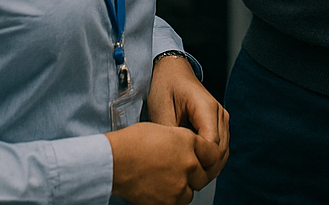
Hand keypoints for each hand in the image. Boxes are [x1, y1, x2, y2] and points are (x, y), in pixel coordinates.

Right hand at [104, 122, 219, 204]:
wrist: (115, 160)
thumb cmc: (134, 141)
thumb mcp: (167, 130)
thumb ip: (184, 142)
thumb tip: (192, 151)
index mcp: (189, 142)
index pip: (214, 153)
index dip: (208, 156)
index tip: (203, 159)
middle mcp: (189, 164)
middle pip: (204, 175)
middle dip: (197, 174)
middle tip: (185, 172)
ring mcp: (179, 185)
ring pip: (191, 192)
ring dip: (185, 188)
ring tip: (170, 180)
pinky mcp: (167, 202)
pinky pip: (177, 203)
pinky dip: (172, 198)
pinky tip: (161, 189)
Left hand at [147, 54, 228, 181]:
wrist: (172, 71)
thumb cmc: (165, 87)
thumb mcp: (161, 111)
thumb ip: (170, 137)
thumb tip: (172, 161)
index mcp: (206, 107)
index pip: (212, 145)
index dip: (199, 163)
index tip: (182, 172)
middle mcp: (218, 113)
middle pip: (221, 151)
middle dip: (205, 168)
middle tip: (184, 181)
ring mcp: (221, 118)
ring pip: (223, 151)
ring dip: (209, 165)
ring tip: (188, 175)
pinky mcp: (219, 122)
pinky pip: (220, 146)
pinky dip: (210, 158)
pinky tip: (194, 164)